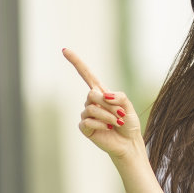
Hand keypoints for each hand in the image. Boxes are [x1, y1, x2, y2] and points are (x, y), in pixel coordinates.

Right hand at [63, 48, 142, 163]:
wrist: (128, 143)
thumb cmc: (129, 124)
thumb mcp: (128, 105)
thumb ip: (118, 96)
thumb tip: (104, 95)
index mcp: (101, 93)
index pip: (86, 74)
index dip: (76, 62)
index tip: (64, 50)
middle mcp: (92, 102)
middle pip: (91, 94)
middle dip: (107, 104)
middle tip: (120, 114)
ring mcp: (87, 114)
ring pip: (91, 109)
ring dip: (108, 117)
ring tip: (116, 124)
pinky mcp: (85, 128)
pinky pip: (88, 121)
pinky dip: (101, 125)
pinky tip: (108, 130)